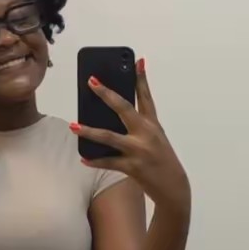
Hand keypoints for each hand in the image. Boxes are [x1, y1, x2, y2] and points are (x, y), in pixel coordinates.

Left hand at [71, 59, 190, 221]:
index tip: (137, 61)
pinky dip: (95, 160)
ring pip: (109, 137)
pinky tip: (83, 158)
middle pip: (123, 108)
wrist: (174, 188)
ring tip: (74, 125)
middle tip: (91, 81)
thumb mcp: (155, 140)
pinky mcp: (133, 167)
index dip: (141, 78)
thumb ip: (137, 127)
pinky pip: (109, 161)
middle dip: (106, 94)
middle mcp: (146, 133)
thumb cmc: (161, 161)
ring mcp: (139, 150)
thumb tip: (109, 118)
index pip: (146, 97)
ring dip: (90, 131)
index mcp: (153, 124)